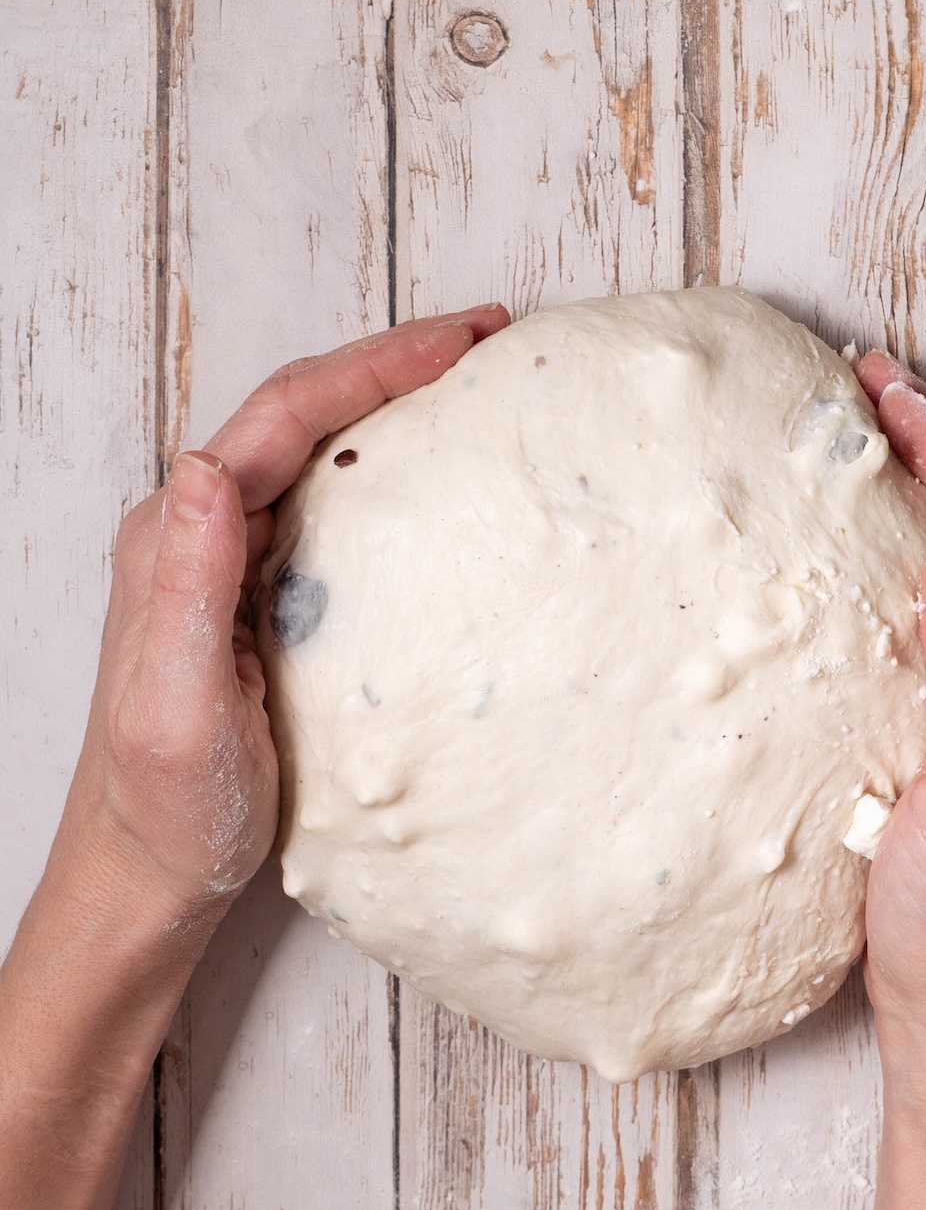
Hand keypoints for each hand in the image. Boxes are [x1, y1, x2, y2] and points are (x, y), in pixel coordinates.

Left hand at [48, 306, 509, 931]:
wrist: (150, 869)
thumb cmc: (166, 807)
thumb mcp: (174, 706)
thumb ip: (188, 588)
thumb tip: (204, 468)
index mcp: (177, 537)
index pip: (284, 418)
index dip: (374, 367)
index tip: (463, 342)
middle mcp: (198, 530)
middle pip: (303, 413)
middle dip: (394, 364)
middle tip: (490, 340)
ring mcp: (230, 560)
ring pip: (318, 451)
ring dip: (393, 405)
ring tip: (474, 383)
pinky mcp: (261, 595)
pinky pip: (330, 507)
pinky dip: (386, 469)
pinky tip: (435, 477)